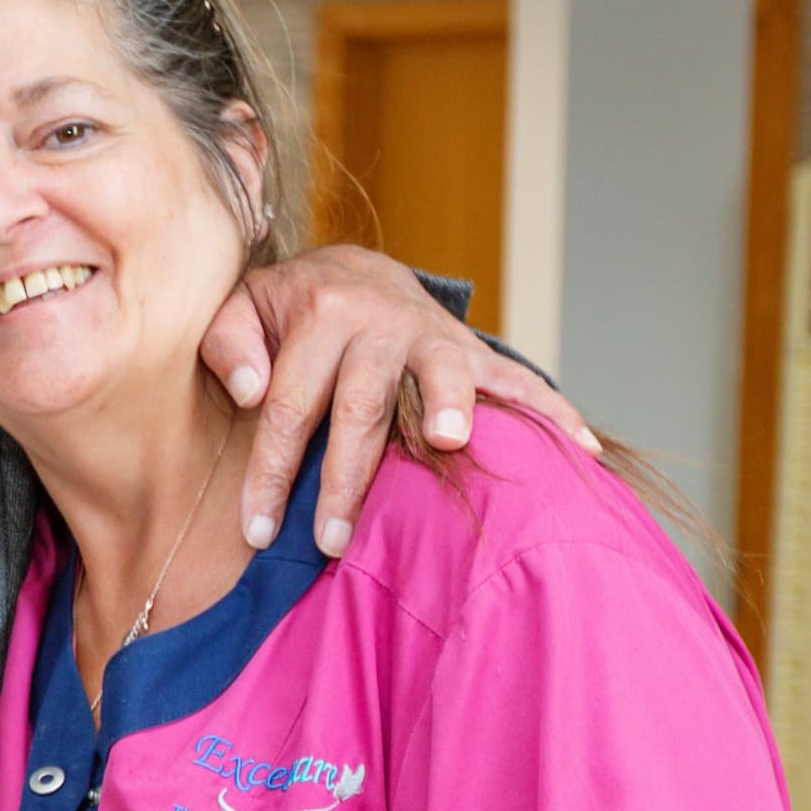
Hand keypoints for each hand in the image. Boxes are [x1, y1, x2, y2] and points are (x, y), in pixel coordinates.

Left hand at [199, 246, 593, 555]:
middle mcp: (380, 320)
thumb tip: (252, 389)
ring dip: (450, 408)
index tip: (257, 532)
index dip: (272, 472)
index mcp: (321, 312)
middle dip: (348, 478)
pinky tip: (580, 449)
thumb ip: (229, 346)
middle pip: (364, 405)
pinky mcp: (472, 350)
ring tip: (449, 445)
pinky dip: (551, 411)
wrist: (353, 268)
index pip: (290, 405)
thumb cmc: (285, 310)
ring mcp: (433, 334)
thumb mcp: (240, 310)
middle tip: (334, 542)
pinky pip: (516, 379)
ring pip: (444, 375)